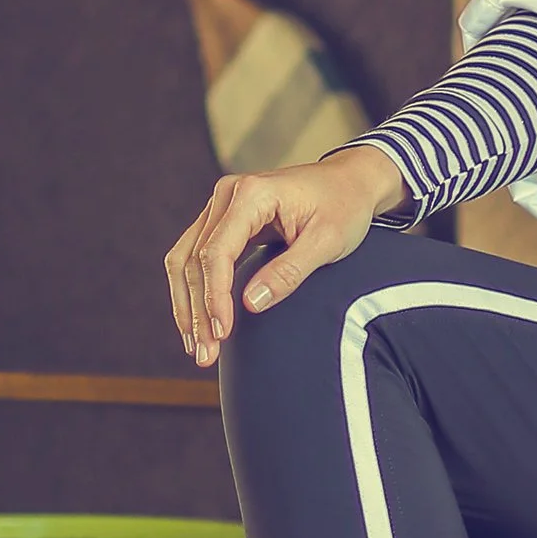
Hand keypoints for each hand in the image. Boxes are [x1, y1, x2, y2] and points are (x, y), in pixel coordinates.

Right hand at [165, 145, 406, 365]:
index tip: (222, 333)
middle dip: (196, 311)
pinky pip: (196, 258)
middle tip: (204, 355)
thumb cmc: (344, 207)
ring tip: (196, 348)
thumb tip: (250, 304)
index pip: (217, 251)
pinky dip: (194, 292)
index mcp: (252, 194)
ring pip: (186, 261)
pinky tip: (198, 324)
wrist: (350, 182)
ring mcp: (222, 207)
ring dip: (187, 306)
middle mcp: (228, 195)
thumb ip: (289, 271)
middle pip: (194, 259)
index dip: (215, 296)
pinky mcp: (223, 221)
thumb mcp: (327, 241)